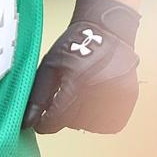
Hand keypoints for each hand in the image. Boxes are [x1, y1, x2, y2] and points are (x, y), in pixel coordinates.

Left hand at [22, 0, 140, 133]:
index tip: (41, 123)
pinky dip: (99, 118)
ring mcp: (118, 96)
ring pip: (90, 125)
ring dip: (81, 117)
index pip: (57, 119)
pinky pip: (109, 124)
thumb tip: (27, 122)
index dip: (46, 124)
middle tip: (65, 95)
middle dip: (64, 114)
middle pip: (73, 124)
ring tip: (81, 95)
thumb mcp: (50, 66)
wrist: (107, 31)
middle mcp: (100, 91)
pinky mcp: (129, 100)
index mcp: (78, 81)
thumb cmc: (75, 46)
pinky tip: (95, 101)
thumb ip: (38, 96)